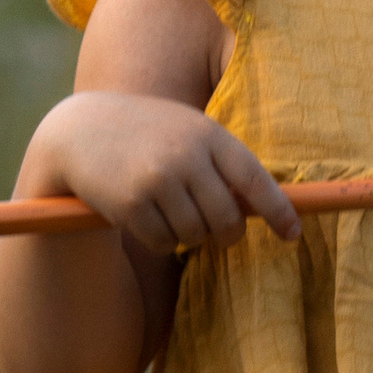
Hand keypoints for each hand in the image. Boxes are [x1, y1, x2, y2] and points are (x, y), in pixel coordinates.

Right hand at [20, 90, 301, 254]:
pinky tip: (146, 219)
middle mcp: (186, 156)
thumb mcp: (188, 131)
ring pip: (196, 236)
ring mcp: (158, 180)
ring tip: (171, 213)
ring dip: (189, 236)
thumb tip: (264, 209)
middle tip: (219, 235)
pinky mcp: (131, 204)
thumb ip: (222, 163)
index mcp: (208, 134)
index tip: (292, 234)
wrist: (80, 129)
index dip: (278, 211)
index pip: (255, 180)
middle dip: (227, 236)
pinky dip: (162, 242)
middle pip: (228, 220)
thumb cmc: (147, 133)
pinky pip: (164, 243)